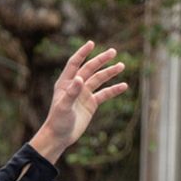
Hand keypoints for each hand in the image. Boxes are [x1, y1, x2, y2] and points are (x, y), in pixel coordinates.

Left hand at [27, 42, 128, 162]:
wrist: (60, 137)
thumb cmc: (57, 121)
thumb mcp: (64, 107)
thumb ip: (71, 92)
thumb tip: (80, 78)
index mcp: (65, 83)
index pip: (74, 63)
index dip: (82, 53)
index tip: (91, 43)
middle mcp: (75, 85)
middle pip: (90, 69)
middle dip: (101, 60)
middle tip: (113, 52)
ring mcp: (84, 94)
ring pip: (99, 80)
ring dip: (109, 73)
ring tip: (121, 66)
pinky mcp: (91, 104)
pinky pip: (104, 94)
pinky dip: (113, 90)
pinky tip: (123, 86)